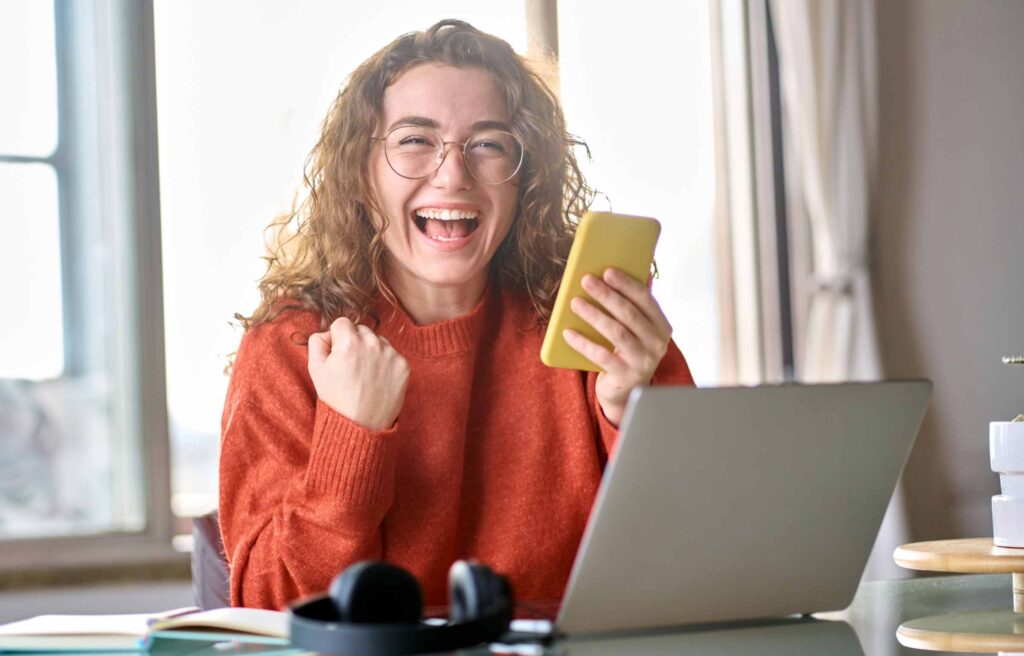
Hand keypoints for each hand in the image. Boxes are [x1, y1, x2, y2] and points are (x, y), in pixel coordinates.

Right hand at [308, 318, 409, 429]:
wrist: (362, 425)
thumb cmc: (336, 399)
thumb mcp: (315, 369)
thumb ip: (317, 341)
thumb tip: (329, 332)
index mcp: (349, 341)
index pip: (342, 323)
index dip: (337, 339)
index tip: (338, 355)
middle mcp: (373, 343)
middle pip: (361, 330)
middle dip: (355, 342)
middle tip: (351, 367)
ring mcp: (391, 354)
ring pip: (378, 341)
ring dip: (371, 351)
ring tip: (364, 375)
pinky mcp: (404, 365)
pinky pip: (392, 354)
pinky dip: (385, 363)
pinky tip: (377, 380)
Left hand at [563, 268, 672, 426]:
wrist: (625, 391)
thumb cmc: (627, 351)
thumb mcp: (636, 329)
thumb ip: (634, 304)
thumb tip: (628, 271)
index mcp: (661, 326)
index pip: (646, 300)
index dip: (627, 284)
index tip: (607, 271)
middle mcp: (657, 344)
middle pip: (630, 314)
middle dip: (606, 295)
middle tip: (586, 281)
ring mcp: (643, 362)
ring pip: (616, 333)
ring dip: (594, 315)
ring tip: (575, 303)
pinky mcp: (626, 376)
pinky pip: (601, 356)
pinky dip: (583, 343)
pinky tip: (568, 333)